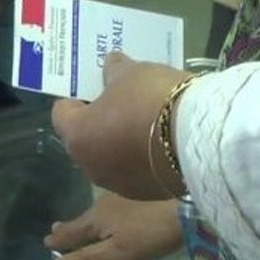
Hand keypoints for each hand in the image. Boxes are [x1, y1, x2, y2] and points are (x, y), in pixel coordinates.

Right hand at [45, 192, 182, 259]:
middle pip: (83, 219)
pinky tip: (117, 214)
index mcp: (95, 219)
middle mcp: (104, 203)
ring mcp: (124, 195)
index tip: (46, 241)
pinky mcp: (143, 193)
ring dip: (90, 219)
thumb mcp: (118, 254)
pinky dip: (109, 213)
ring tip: (87, 225)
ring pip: (100, 210)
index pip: (71, 232)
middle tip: (57, 229)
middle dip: (71, 227)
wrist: (189, 201)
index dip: (58, 240)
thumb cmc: (151, 232)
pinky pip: (116, 205)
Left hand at [52, 52, 189, 199]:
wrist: (198, 140)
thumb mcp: (132, 73)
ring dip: (122, 143)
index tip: (96, 87)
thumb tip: (110, 65)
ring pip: (112, 159)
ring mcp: (119, 185)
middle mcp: (90, 167)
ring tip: (149, 124)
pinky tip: (165, 144)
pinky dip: (144, 159)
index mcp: (77, 137)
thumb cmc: (152, 101)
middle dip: (100, 122)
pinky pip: (137, 172)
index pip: (61, 114)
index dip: (76, 98)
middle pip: (87, 139)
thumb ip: (114, 70)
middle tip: (124, 102)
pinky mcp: (147, 194)